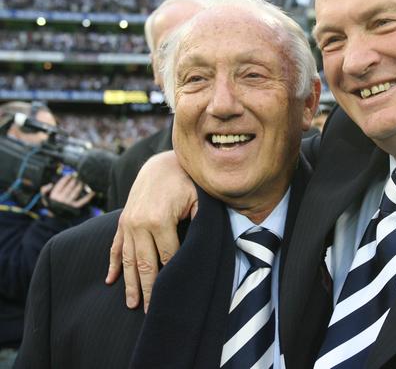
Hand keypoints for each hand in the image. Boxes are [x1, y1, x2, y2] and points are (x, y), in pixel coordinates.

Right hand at [41, 174, 94, 208]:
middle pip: (70, 186)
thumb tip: (51, 184)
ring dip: (80, 185)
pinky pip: (82, 201)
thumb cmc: (51, 203)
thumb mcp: (44, 197)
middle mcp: (61, 199)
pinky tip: (93, 192)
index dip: (66, 178)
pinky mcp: (75, 207)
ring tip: (82, 181)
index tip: (69, 175)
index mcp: (54, 195)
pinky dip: (88, 197)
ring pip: (76, 192)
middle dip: (74, 180)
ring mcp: (68, 203)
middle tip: (77, 177)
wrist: (54, 215)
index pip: (61, 184)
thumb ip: (44, 189)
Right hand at [105, 151, 197, 312]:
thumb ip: (200, 222)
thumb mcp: (199, 198)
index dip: (173, 275)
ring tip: (132, 305)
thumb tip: (204, 246)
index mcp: (159, 220)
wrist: (161, 163)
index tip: (177, 294)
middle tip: (153, 313)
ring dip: (129, 284)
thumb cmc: (186, 181)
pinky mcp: (122, 220)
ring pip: (127, 260)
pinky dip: (112, 264)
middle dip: (150, 290)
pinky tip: (109, 280)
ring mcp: (128, 223)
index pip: (168, 257)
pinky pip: (115, 246)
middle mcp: (139, 224)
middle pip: (145, 265)